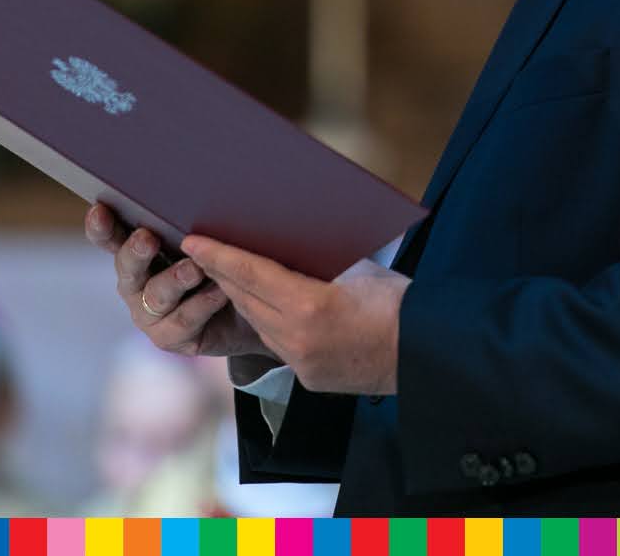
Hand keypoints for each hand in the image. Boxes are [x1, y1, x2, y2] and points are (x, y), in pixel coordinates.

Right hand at [86, 203, 278, 374]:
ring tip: (193, 268)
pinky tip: (219, 291)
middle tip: (147, 237)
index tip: (99, 210)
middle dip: (136, 251)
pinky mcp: (169, 337)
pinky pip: (184, 319)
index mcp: (136, 252)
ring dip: (175, 279)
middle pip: (127, 266)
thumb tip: (199, 189)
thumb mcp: (204, 240)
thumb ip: (193, 223)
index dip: (101, 226)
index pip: (110, 237)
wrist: (247, 310)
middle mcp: (135, 283)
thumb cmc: (219, 264)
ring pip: (156, 294)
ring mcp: (148, 313)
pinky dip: (203, 303)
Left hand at [181, 236, 408, 395]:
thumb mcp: (357, 270)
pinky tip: (265, 307)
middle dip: (224, 274)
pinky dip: (268, 322)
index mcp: (311, 305)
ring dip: (242, 299)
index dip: (220, 256)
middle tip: (204, 251)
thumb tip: (285, 250)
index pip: (252, 274)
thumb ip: (316, 264)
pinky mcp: (309, 377)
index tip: (194, 241)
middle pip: (247, 299)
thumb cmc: (399, 302)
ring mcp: (302, 363)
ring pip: (259, 324)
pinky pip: (278, 344)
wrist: (426, 352)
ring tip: (228, 275)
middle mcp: (298, 338)